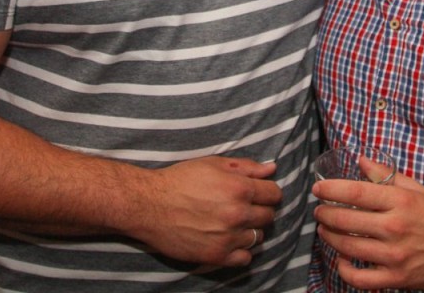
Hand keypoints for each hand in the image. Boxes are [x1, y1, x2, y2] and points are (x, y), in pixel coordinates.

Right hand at [132, 156, 281, 267]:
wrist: (149, 204)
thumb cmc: (180, 180)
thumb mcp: (213, 164)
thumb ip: (246, 167)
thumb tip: (271, 169)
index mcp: (240, 188)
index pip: (275, 194)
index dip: (267, 192)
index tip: (258, 193)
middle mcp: (238, 214)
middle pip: (269, 216)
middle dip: (260, 210)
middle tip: (243, 207)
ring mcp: (228, 237)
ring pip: (258, 237)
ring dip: (250, 230)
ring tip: (233, 223)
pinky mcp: (216, 256)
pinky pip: (245, 258)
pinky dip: (241, 250)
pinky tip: (229, 240)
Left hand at [313, 171, 423, 289]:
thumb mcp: (415, 189)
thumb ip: (386, 175)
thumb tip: (361, 160)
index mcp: (400, 202)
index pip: (355, 193)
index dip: (331, 190)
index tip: (318, 189)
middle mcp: (394, 227)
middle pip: (345, 220)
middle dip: (325, 214)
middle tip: (320, 211)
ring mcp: (394, 255)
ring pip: (348, 247)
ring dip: (329, 237)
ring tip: (325, 230)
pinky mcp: (396, 277)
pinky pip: (360, 279)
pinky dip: (344, 270)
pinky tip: (341, 260)